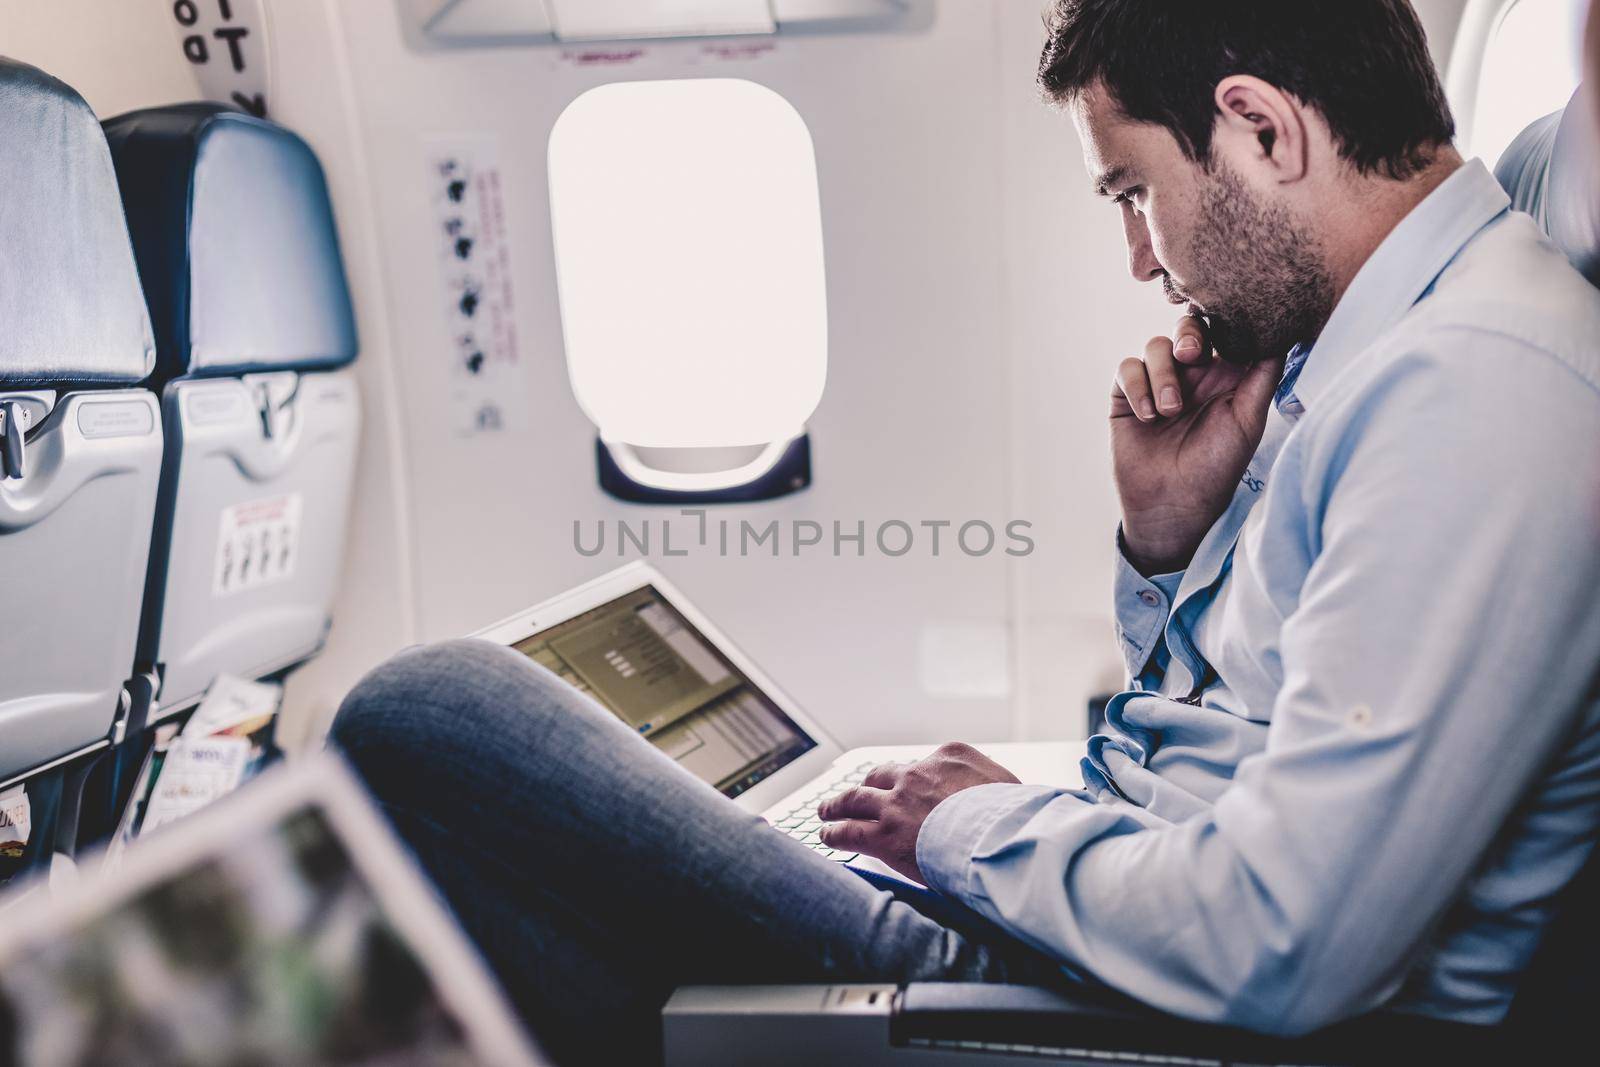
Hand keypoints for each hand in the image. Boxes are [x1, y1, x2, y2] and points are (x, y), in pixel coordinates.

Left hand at [817, 743, 1019, 883]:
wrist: (999, 838)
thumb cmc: (1015, 818)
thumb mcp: (1011, 786)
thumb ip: (995, 785)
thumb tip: (1004, 795)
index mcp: (950, 756)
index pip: (924, 764)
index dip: (914, 778)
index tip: (909, 784)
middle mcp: (918, 773)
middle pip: (884, 774)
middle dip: (871, 783)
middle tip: (862, 790)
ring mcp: (897, 802)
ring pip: (856, 798)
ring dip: (838, 803)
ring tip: (827, 809)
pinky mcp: (883, 834)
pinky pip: (849, 830)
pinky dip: (833, 831)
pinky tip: (825, 834)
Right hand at [1111, 315, 1284, 573]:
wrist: (1173, 506)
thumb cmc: (1217, 468)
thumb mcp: (1249, 420)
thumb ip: (1263, 376)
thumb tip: (1282, 333)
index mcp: (1225, 375)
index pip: (1223, 331)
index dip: (1221, 322)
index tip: (1224, 334)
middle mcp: (1192, 375)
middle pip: (1186, 327)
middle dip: (1187, 334)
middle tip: (1190, 355)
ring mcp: (1158, 383)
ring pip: (1155, 346)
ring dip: (1162, 374)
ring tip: (1170, 411)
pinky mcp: (1127, 397)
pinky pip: (1127, 369)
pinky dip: (1137, 387)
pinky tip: (1148, 417)